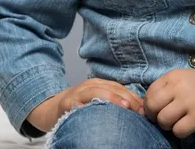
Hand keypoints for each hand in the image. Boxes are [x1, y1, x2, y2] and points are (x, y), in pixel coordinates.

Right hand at [27, 78, 143, 131]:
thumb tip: (136, 111)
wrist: (50, 107)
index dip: (133, 97)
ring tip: (124, 107)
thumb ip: (112, 102)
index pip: (120, 88)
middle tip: (138, 110)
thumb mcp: (96, 101)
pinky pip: (76, 103)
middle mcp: (90, 85)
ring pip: (96, 91)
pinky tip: (93, 110)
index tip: (144, 109)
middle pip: (111, 87)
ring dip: (111, 98)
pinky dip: (84, 105)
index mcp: (100, 84)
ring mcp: (78, 92)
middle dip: (126, 98)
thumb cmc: (78, 107)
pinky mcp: (66, 103)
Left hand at [143, 69, 194, 137]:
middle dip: (154, 116)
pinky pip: (178, 131)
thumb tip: (146, 108)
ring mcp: (188, 101)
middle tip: (164, 118)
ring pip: (163, 120)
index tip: (157, 109)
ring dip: (167, 125)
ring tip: (177, 121)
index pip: (149, 94)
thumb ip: (164, 89)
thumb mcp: (181, 79)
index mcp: (172, 76)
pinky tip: (187, 125)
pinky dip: (180, 131)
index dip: (149, 106)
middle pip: (152, 107)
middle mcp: (178, 87)